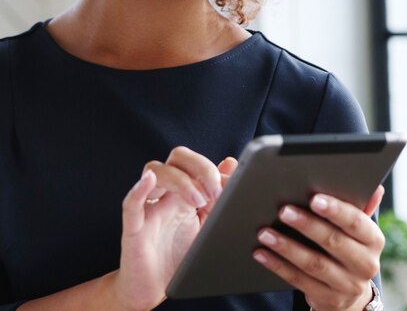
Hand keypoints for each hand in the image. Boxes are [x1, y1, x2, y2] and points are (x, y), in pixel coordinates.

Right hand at [112, 148, 237, 310]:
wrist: (153, 291)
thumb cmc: (178, 256)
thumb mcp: (206, 225)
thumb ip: (217, 196)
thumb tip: (230, 162)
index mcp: (185, 190)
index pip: (197, 162)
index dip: (215, 169)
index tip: (233, 185)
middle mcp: (167, 192)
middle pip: (178, 157)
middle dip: (200, 167)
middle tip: (216, 191)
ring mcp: (150, 207)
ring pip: (155, 171)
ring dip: (180, 180)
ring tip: (199, 201)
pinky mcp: (134, 228)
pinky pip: (131, 204)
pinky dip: (138, 189)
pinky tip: (149, 181)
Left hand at [253, 185, 384, 310]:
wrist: (351, 290)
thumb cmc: (347, 242)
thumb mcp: (355, 226)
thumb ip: (359, 204)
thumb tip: (375, 187)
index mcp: (373, 239)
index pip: (356, 222)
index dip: (336, 210)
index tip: (314, 199)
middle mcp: (365, 264)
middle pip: (333, 242)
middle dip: (306, 225)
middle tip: (283, 210)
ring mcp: (347, 285)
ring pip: (314, 264)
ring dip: (286, 247)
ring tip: (264, 232)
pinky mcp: (328, 299)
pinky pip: (299, 281)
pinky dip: (277, 265)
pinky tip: (261, 253)